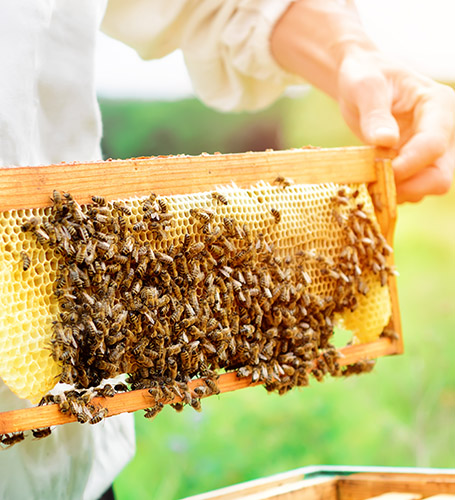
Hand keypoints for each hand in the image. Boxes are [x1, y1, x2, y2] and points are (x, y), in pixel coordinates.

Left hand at [271, 0, 454, 202]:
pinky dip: (392, 191)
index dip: (408, 165)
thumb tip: (385, 141)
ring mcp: (431, 150)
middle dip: (408, 187)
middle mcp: (443, 131)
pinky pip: (411, 188)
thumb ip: (374, 112)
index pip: (433, 145)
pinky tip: (370, 181)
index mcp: (438, 106)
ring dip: (398, 192)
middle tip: (374, 186)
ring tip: (368, 182)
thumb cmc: (365, 75)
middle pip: (440, 175)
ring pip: (426, 187)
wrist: (363, 82)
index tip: (379, 171)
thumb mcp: (365, 86)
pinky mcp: (416, 163)